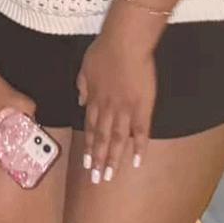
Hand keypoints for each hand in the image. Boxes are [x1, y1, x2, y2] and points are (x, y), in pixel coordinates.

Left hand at [76, 24, 156, 182]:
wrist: (124, 43)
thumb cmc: (104, 50)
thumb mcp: (85, 67)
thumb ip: (82, 86)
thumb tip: (80, 103)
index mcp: (94, 99)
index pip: (90, 128)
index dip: (89, 146)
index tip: (87, 163)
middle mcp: (108, 108)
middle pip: (102, 138)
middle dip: (99, 160)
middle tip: (97, 179)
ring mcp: (125, 109)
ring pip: (118, 140)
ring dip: (114, 159)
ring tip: (110, 176)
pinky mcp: (143, 107)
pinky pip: (141, 131)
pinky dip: (138, 147)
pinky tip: (136, 161)